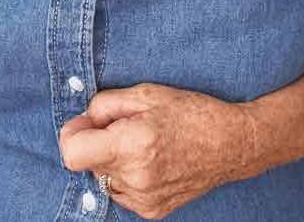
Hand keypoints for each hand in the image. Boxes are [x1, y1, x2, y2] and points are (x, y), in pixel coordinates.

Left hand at [57, 83, 255, 218]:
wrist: (231, 144)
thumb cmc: (190, 112)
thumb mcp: (144, 93)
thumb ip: (104, 105)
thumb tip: (82, 121)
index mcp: (131, 145)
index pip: (72, 154)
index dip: (72, 134)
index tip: (84, 123)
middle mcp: (135, 178)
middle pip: (88, 164)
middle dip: (97, 142)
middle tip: (125, 126)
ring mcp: (144, 199)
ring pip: (104, 178)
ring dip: (113, 160)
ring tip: (143, 144)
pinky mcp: (152, 211)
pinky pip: (122, 192)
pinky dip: (128, 175)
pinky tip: (151, 161)